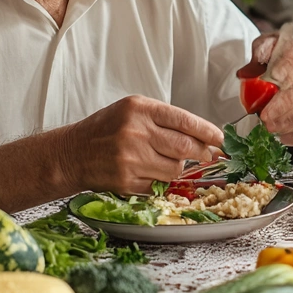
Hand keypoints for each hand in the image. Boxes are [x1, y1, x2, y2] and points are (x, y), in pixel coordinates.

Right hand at [59, 95, 222, 194]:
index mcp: (139, 109)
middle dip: (202, 152)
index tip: (219, 138)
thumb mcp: (132, 111)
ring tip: (163, 160)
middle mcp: (136, 132)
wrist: (72, 153)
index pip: (184, 120)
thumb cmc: (105, 130)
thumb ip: (163, 120)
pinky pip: (159, 184)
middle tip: (207, 154)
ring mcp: (131, 158)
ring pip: (176, 169)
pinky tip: (146, 171)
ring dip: (178, 168)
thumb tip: (202, 136)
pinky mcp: (128, 181)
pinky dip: (159, 180)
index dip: (207, 131)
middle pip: (185, 146)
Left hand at [239, 32, 292, 144]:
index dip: (287, 65)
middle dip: (286, 103)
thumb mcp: (264, 49)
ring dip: (291, 121)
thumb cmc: (276, 60)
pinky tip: (283, 136)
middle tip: (265, 116)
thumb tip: (247, 73)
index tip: (272, 77)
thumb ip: (258, 55)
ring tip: (271, 128)